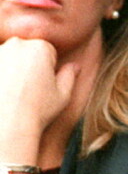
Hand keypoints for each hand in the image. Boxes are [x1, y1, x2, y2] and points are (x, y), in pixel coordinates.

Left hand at [0, 37, 76, 163]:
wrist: (5, 128)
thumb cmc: (36, 112)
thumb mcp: (62, 96)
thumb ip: (69, 76)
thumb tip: (75, 66)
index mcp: (40, 47)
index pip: (46, 52)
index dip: (46, 70)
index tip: (41, 86)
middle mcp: (16, 45)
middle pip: (24, 51)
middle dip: (26, 66)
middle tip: (25, 91)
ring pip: (6, 58)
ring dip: (7, 70)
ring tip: (9, 94)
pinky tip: (2, 93)